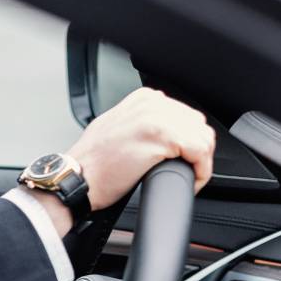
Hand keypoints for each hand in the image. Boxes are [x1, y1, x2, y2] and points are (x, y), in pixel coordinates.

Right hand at [68, 87, 216, 209]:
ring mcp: (157, 118)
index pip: (186, 116)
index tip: (182, 160)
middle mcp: (152, 103)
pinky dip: (201, 171)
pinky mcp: (162, 137)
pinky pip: (200, 153)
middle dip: (197, 152)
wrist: (77, 178)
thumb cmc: (92, 163)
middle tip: (186, 172)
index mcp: (144, 99)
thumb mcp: (117, 127)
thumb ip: (141, 122)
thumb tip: (165, 135)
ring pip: (203, 139)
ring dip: (201, 163)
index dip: (189, 142)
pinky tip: (191, 182)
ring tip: (188, 178)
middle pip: (198, 126)